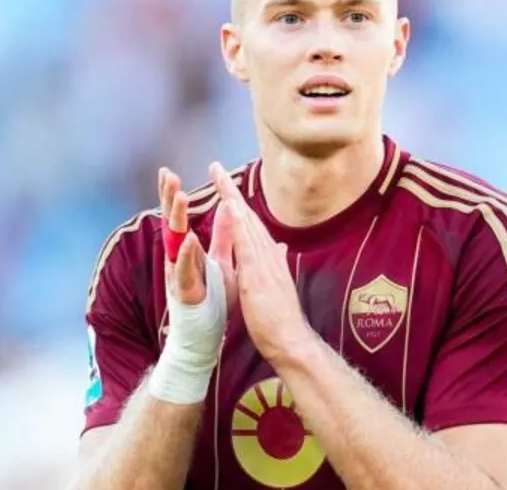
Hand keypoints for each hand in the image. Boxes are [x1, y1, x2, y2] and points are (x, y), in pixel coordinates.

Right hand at [149, 168, 234, 403]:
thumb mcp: (222, 261)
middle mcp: (180, 260)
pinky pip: (185, 270)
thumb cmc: (212, 300)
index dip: (174, 196)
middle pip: (172, 223)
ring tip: (179, 195)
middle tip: (166, 174)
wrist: (206, 337)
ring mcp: (179, 275)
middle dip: (168, 199)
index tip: (168, 171)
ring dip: (176, 219)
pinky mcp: (185, 292)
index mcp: (189, 251)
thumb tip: (230, 208)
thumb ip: (225, 235)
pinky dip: (187, 254)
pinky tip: (190, 238)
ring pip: (174, 242)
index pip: (180, 217)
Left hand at [209, 162, 315, 366]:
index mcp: (268, 257)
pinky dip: (237, 221)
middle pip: (247, 215)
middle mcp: (267, 253)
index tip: (225, 186)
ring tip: (217, 176)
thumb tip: (279, 248)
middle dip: (230, 191)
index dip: (238, 203)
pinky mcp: (256, 272)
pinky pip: (245, 241)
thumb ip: (276, 263)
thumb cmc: (280, 318)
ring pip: (245, 222)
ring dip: (230, 197)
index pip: (250, 224)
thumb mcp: (277, 285)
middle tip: (216, 167)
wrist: (290, 338)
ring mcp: (263, 261)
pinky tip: (228, 205)